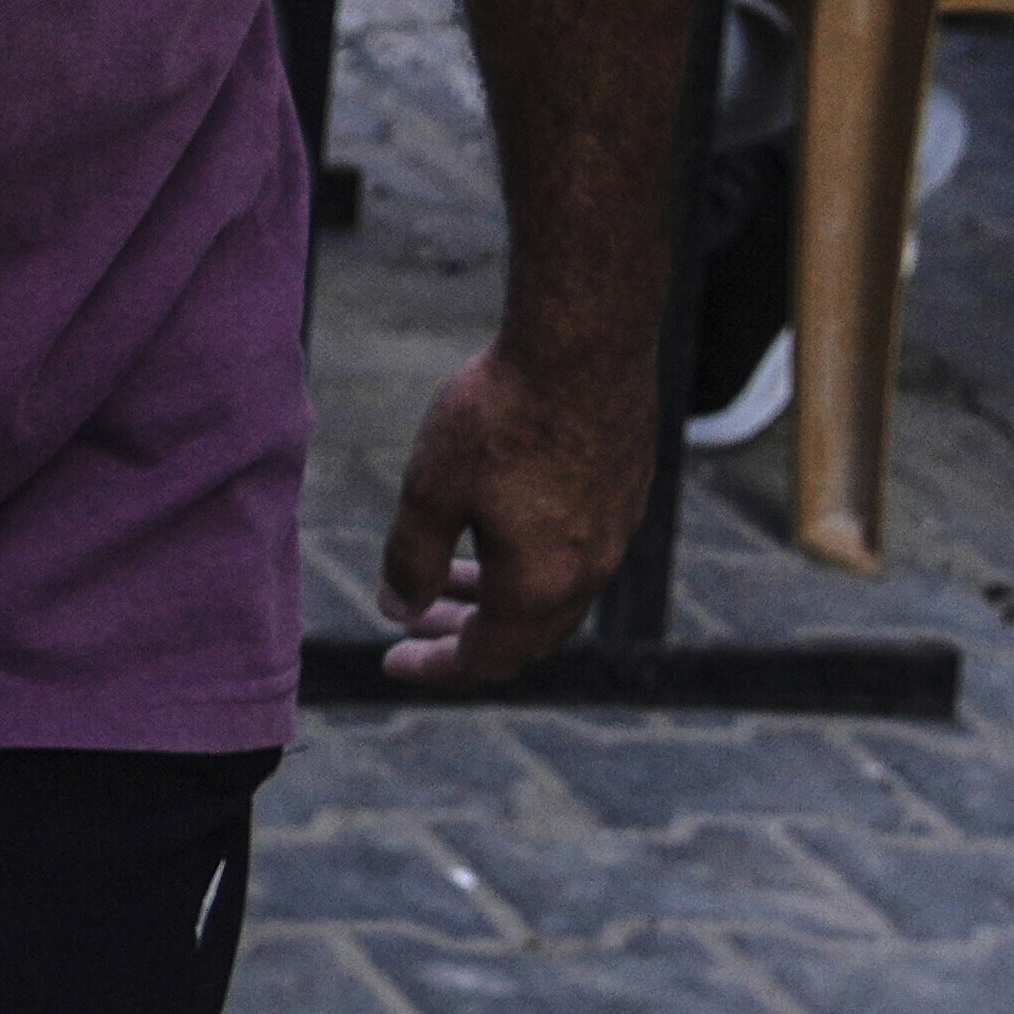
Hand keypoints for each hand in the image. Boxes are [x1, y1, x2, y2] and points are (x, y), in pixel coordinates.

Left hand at [370, 331, 646, 685]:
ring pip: (550, 594)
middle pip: (523, 636)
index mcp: (540, 586)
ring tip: (442, 577)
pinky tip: (493, 525)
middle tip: (412, 624)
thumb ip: (410, 560)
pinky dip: (525, 562)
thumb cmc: (500, 417)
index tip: (389, 662)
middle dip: (463, 634)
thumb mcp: (431, 491)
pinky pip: (572, 556)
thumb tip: (396, 610)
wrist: (584, 347)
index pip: (485, 659)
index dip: (433, 667)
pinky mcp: (624, 495)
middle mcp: (588, 573)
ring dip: (493, 595)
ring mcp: (615, 534)